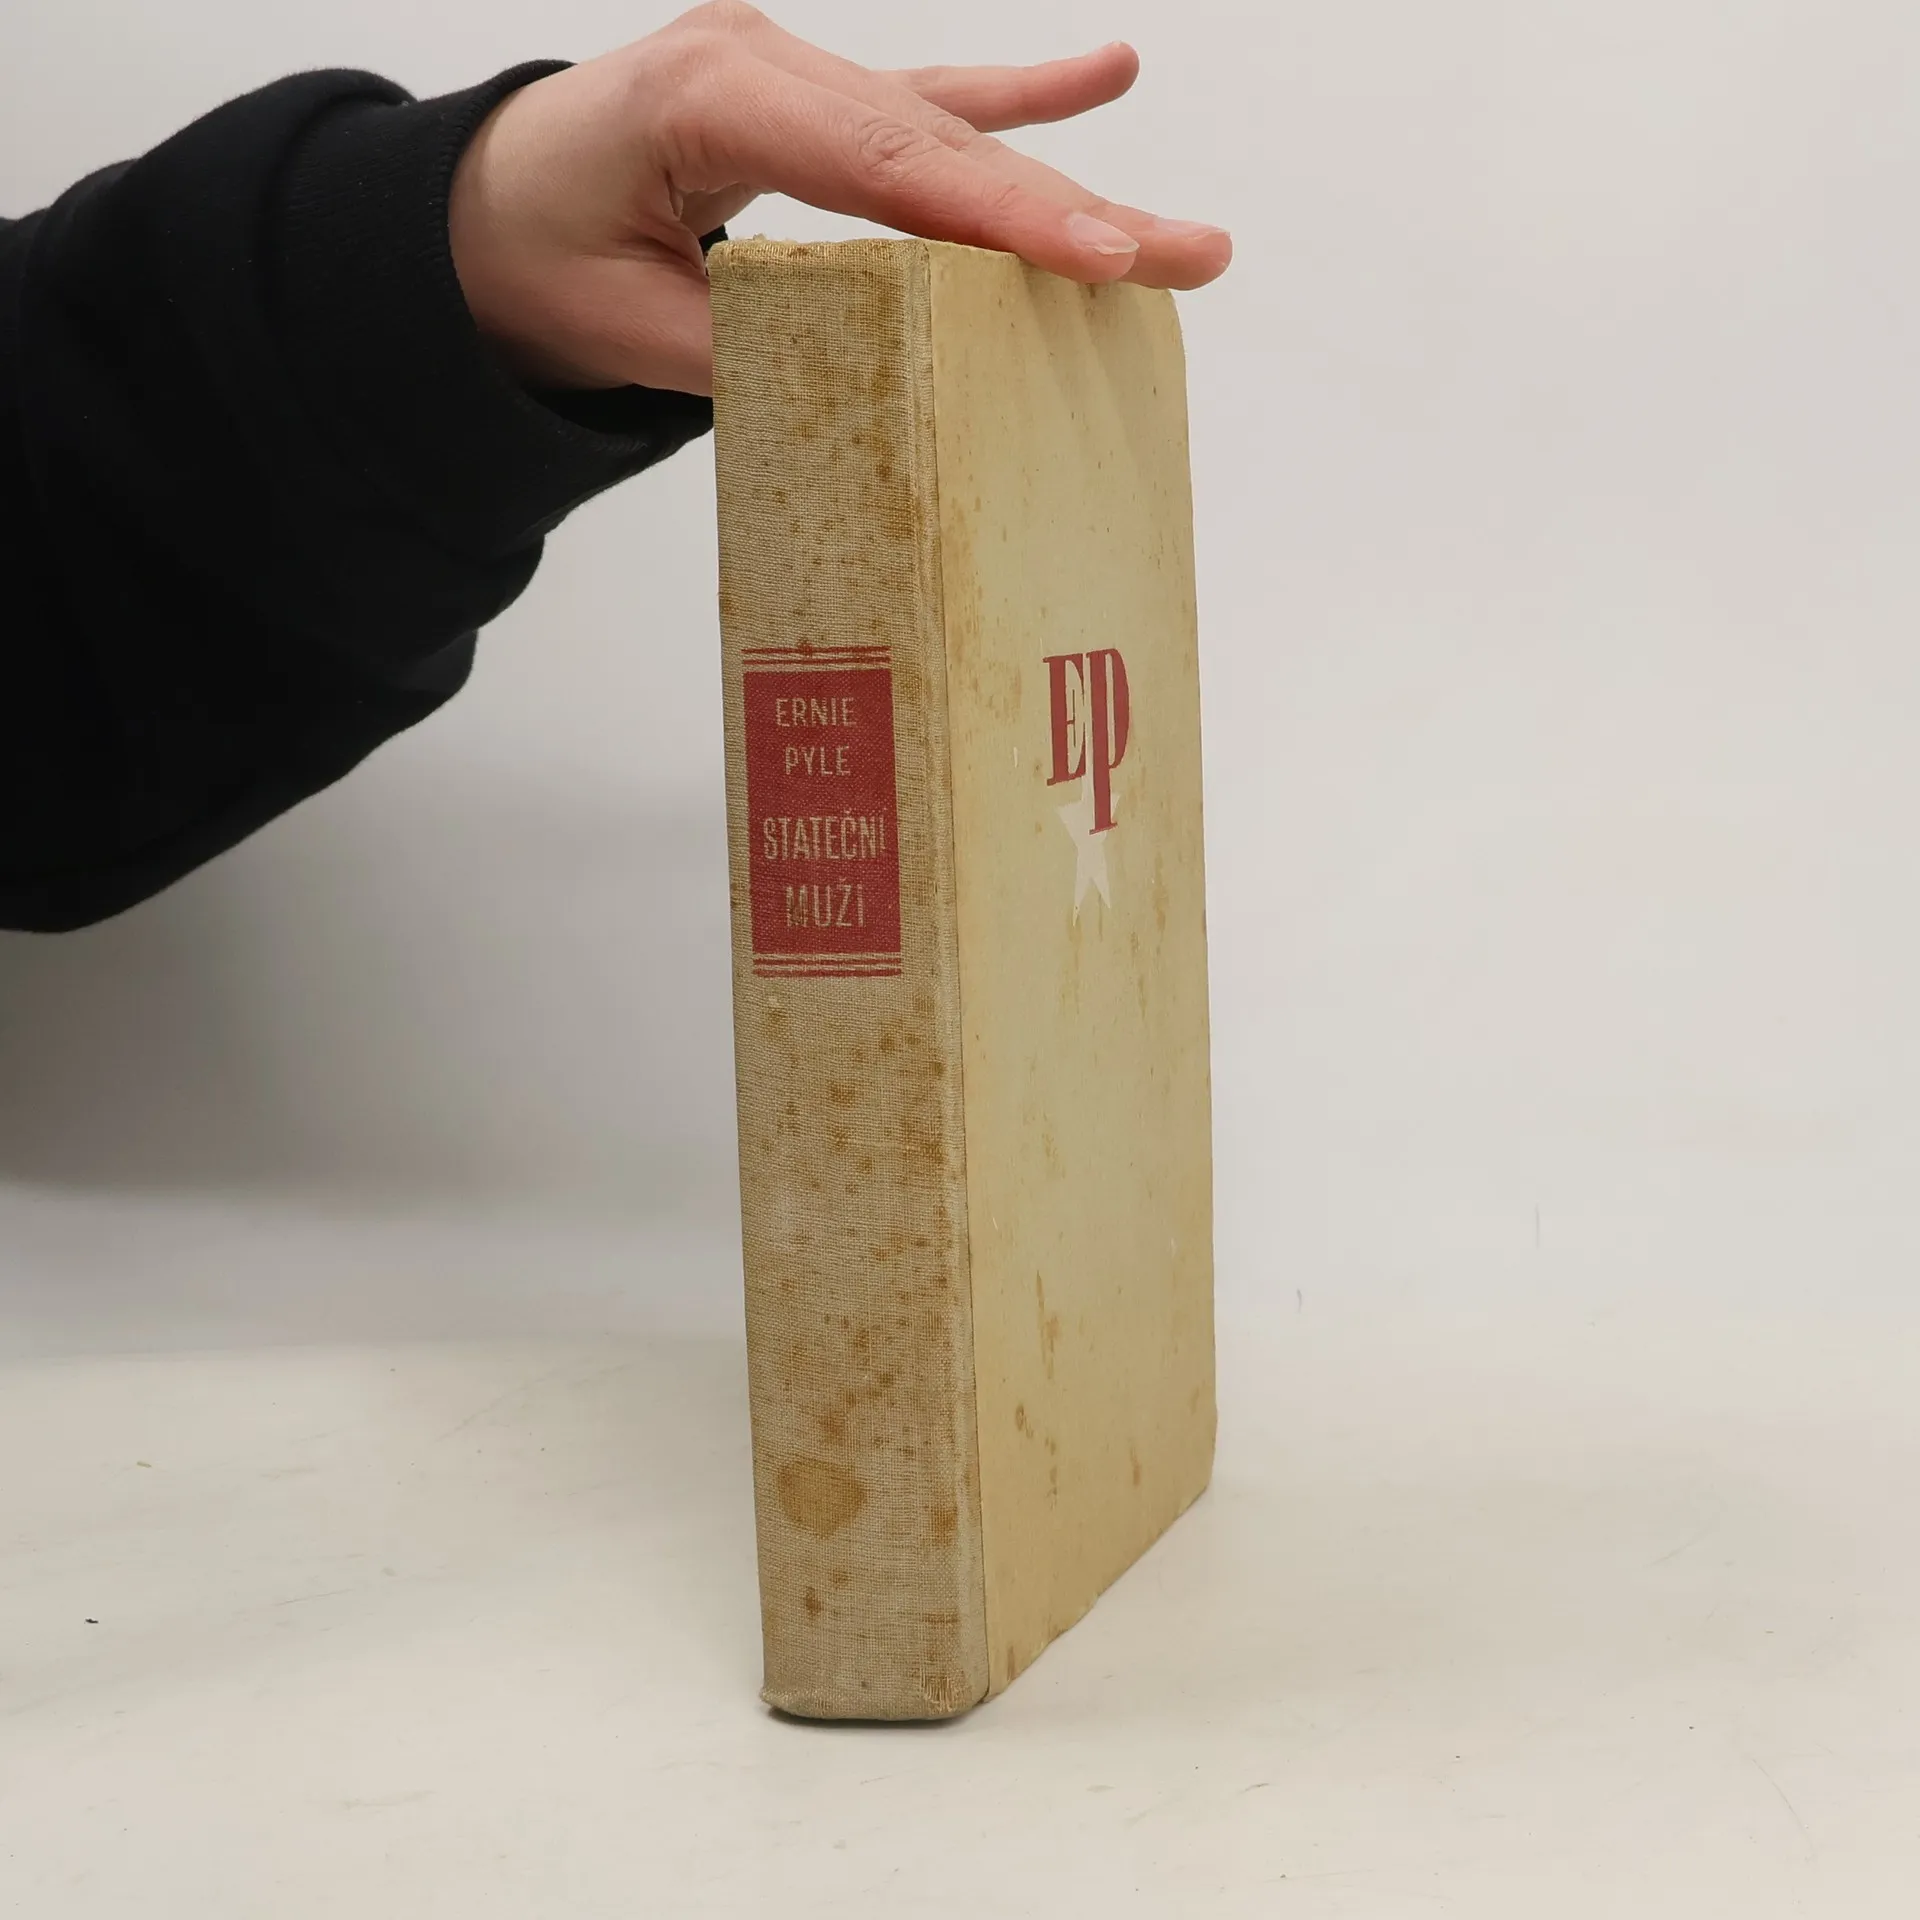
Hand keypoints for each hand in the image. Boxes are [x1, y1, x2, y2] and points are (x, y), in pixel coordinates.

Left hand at [448, 2, 1231, 395]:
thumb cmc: (530, 256)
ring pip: (953, 136)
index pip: (882, 162)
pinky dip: (1017, 101)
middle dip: (1071, 213)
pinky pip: (928, 105)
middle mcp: (765, 61)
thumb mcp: (615, 323)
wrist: (475, 207)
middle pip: (943, 147)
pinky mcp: (813, 106)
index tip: (1098, 257)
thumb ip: (739, 350)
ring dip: (1069, 187)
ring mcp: (795, 74)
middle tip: (1186, 258)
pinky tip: (1104, 72)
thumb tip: (865, 384)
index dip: (999, 212)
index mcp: (708, 94)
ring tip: (1177, 235)